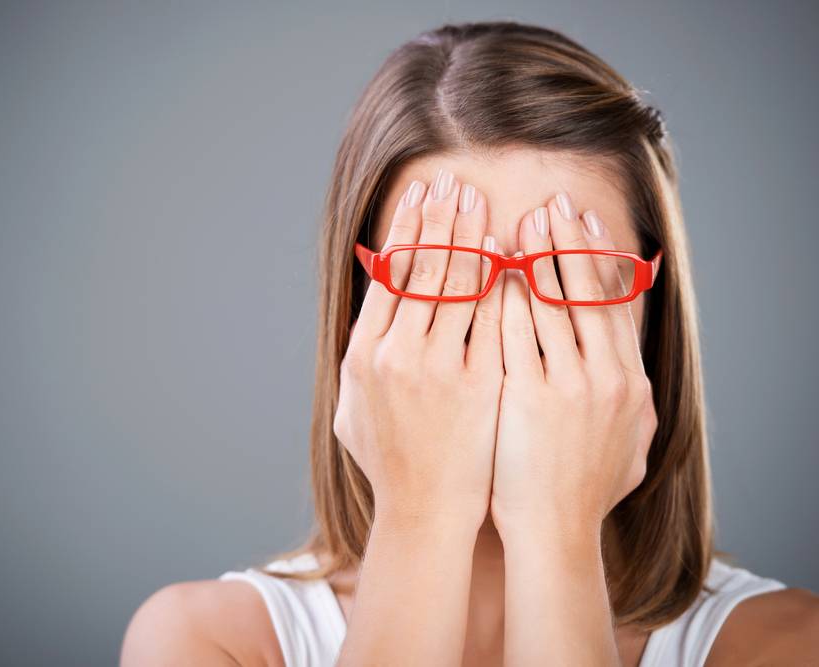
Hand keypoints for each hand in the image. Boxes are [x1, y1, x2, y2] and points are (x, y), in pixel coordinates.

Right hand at [334, 168, 504, 525]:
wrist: (426, 508)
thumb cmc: (387, 458)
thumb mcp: (352, 405)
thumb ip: (360, 354)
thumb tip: (373, 307)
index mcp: (362, 355)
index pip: (386, 274)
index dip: (405, 228)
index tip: (419, 193)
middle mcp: (396, 355)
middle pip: (420, 268)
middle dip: (438, 217)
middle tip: (452, 180)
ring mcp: (440, 368)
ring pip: (457, 284)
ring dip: (469, 236)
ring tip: (479, 201)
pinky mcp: (480, 383)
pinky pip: (492, 319)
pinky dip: (497, 280)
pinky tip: (506, 251)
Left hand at [489, 191, 658, 542]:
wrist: (553, 533)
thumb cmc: (583, 490)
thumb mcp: (627, 444)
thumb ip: (631, 403)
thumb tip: (632, 374)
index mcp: (628, 382)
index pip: (611, 302)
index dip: (596, 258)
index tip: (584, 221)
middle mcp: (603, 377)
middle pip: (582, 292)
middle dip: (565, 242)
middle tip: (551, 203)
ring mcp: (563, 385)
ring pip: (546, 303)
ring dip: (531, 257)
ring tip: (516, 220)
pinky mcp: (524, 397)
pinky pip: (509, 333)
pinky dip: (501, 298)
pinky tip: (487, 269)